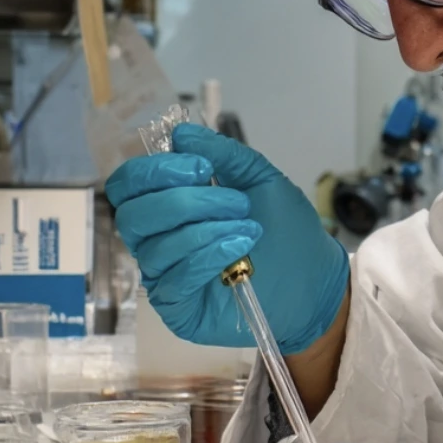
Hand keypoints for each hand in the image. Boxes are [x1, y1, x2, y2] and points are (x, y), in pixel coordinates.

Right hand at [105, 124, 349, 352]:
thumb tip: (181, 134)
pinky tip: (239, 252)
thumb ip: (223, 154)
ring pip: (155, 247)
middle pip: (132, 215)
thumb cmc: (285, 229)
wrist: (314, 279)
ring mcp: (164, 276)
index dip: (156, 171)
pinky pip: (172, 280)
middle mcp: (156, 239)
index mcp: (168, 204)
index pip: (128, 184)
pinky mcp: (177, 308)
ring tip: (249, 229)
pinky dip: (206, 258)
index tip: (203, 168)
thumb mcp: (260, 179)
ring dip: (207, 230)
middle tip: (235, 202)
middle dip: (185, 201)